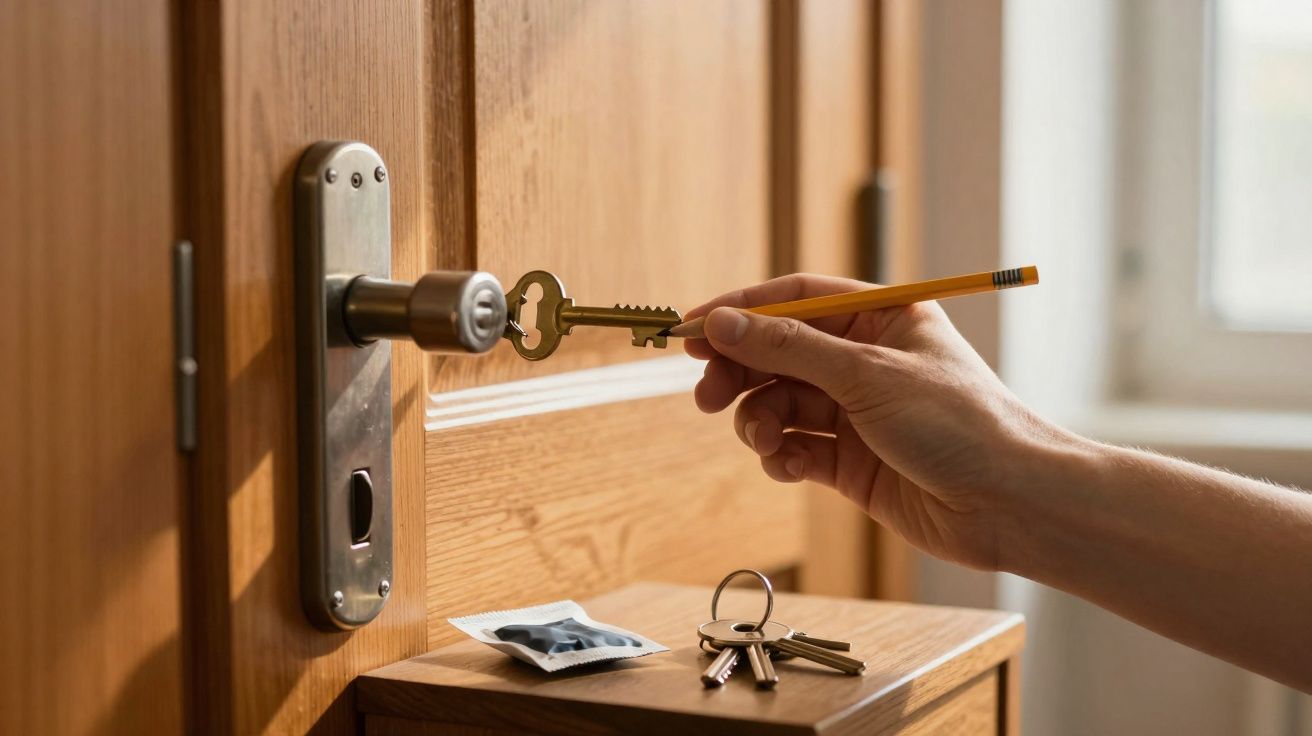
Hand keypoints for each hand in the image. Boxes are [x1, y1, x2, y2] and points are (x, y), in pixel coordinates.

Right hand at [685, 273, 1069, 570]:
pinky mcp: (850, 462)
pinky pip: (796, 448)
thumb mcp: (867, 375)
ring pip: (780, 404)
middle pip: (778, 353)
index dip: (740, 311)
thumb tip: (722, 323)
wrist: (1009, 505)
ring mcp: (857, 412)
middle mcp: (865, 360)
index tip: (692, 328)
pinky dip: (781, 457)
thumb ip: (788, 349)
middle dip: (740, 374)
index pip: (794, 300)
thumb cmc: (959, 423)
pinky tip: (787, 467)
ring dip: (760, 422)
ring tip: (765, 442)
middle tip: (707, 397)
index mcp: (881, 318)